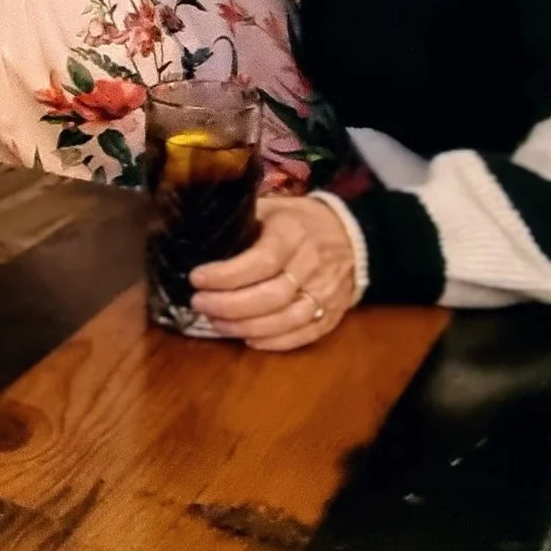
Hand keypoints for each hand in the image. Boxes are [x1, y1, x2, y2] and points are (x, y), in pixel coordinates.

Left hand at [187, 196, 358, 350]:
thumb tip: (198, 236)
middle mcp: (312, 265)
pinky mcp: (334, 312)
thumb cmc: (299, 221)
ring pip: (287, 320)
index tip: (196, 279)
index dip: (227, 275)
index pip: (261, 260)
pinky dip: (275, 342)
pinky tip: (249, 339)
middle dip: (229, 306)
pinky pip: (305, 334)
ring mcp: (327, 292)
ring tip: (216, 324)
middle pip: (271, 296)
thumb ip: (241, 221)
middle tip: (199, 304)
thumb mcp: (272, 208)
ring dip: (246, 327)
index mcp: (293, 234)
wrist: (354, 234)